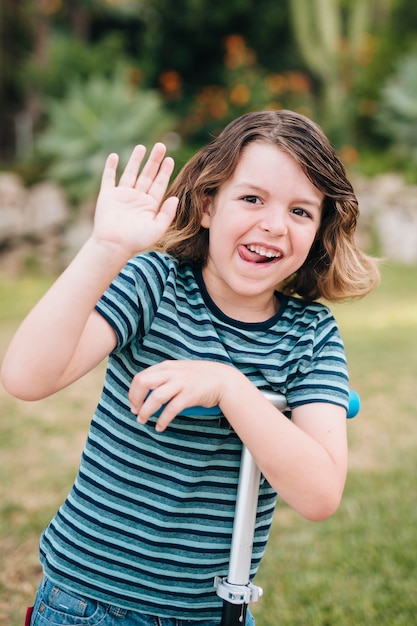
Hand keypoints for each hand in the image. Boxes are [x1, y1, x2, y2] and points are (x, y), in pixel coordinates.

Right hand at [92, 143, 178, 258]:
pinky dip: (111, 167)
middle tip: (161, 146)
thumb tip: (175, 198)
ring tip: (142, 147)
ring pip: (130, 173)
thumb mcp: (157, 228)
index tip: (170, 159)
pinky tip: (114, 156)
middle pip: (147, 175)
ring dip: (136, 160)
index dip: (164, 172)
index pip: (159, 184)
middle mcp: (137, 198)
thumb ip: (167, 213)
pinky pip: (109, 178)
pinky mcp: (107, 196)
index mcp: (149, 205)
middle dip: (154, 161)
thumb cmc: (136, 240)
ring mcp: (122, 196)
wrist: (114, 245)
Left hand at [128, 360, 240, 431]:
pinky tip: (160, 427)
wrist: (223, 380)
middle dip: (135, 399)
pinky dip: (163, 420)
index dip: (132, 392)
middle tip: (136, 412)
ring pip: (155, 397)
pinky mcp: (190, 395)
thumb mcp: (179, 371)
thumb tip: (145, 394)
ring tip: (143, 421)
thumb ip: (163, 378)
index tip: (133, 404)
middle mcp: (172, 373)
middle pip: (144, 383)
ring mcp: (181, 383)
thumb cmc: (199, 378)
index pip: (141, 377)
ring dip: (146, 411)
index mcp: (166, 367)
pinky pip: (171, 409)